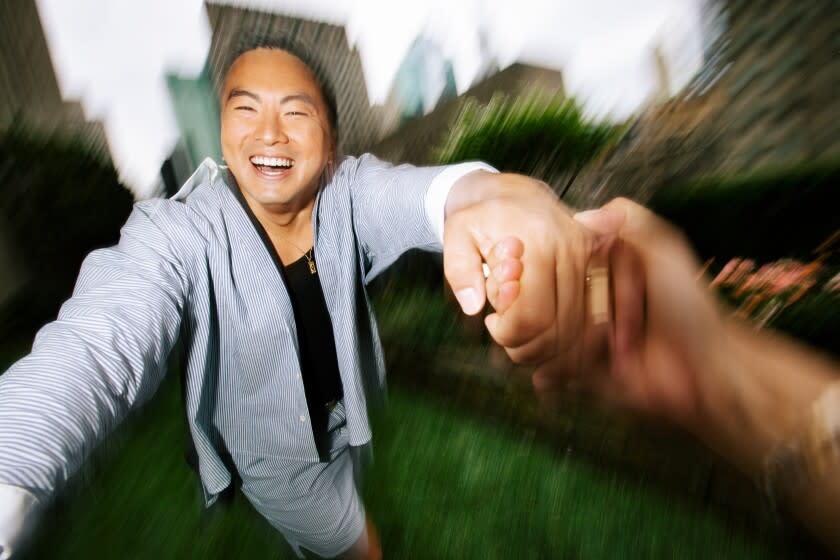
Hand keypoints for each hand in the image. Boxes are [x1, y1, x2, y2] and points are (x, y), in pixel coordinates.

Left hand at [442, 172, 603, 367]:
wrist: (518, 194)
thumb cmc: (483, 218)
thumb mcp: (456, 233)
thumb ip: (459, 269)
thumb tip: (473, 305)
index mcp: (539, 242)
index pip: (531, 316)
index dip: (508, 333)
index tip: (491, 321)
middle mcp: (573, 251)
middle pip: (558, 331)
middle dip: (527, 346)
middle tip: (504, 331)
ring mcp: (592, 261)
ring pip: (578, 332)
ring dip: (548, 348)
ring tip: (521, 332)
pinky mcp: (600, 268)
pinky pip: (593, 320)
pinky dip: (570, 343)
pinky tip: (546, 343)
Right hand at [497, 197, 728, 428]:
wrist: (706, 367)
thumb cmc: (688, 307)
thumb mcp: (664, 249)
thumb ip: (631, 220)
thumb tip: (583, 212)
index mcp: (610, 273)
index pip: (564, 264)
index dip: (541, 265)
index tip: (517, 262)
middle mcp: (598, 304)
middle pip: (551, 301)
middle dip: (529, 304)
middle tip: (507, 302)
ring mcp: (593, 339)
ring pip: (551, 336)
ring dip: (534, 340)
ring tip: (515, 337)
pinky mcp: (593, 372)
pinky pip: (562, 371)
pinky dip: (548, 374)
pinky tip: (540, 373)